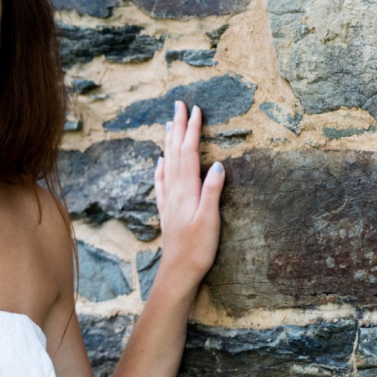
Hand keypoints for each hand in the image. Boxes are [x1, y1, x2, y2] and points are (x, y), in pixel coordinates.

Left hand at [153, 100, 224, 290]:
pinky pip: (162, 183)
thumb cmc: (198, 249)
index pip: (188, 153)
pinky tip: (159, 162)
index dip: (192, 130)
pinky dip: (160, 168)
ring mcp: (169, 201)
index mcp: (187, 190)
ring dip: (169, 143)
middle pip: (175, 153)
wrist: (179, 271)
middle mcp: (175, 191)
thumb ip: (212, 191)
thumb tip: (217, 164)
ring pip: (167, 164)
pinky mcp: (167, 211)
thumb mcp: (210, 220)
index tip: (195, 109)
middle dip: (178, 128)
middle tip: (178, 105)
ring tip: (168, 124)